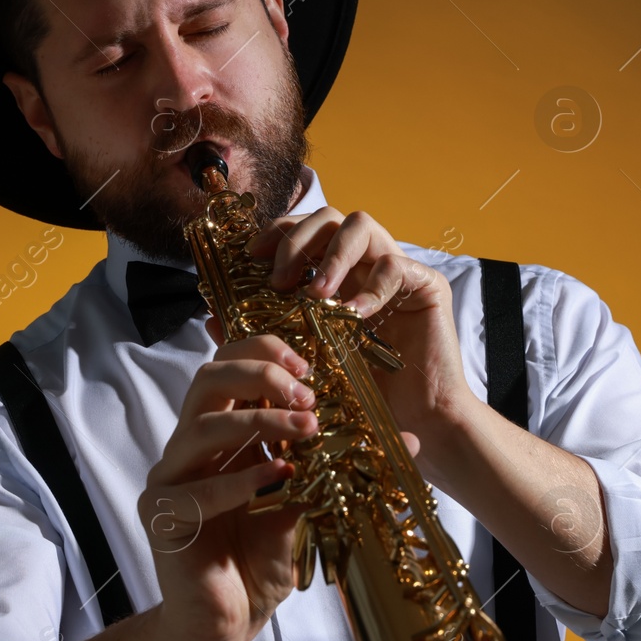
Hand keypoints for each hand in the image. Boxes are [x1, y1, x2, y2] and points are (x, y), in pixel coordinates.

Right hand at [140, 333, 316, 640]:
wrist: (227, 623)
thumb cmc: (261, 561)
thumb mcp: (308, 506)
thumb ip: (338, 469)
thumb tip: (406, 441)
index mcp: (222, 433)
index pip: (231, 367)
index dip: (267, 353)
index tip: (311, 367)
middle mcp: (190, 447)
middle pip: (208, 379)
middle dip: (260, 373)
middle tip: (308, 393)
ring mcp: (170, 479)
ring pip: (201, 427)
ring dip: (258, 421)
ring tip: (306, 430)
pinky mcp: (161, 516)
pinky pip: (193, 491)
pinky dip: (237, 481)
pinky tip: (275, 477)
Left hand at [242, 207, 478, 450]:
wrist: (416, 424)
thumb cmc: (363, 397)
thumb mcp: (305, 361)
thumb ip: (265, 335)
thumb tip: (212, 316)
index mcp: (338, 276)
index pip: (304, 231)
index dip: (277, 233)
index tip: (252, 256)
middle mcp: (366, 266)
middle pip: (328, 216)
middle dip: (297, 240)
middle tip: (280, 280)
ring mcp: (399, 271)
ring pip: (362, 225)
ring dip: (331, 255)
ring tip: (316, 294)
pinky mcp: (428, 285)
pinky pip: (396, 265)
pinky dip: (371, 286)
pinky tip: (355, 316)